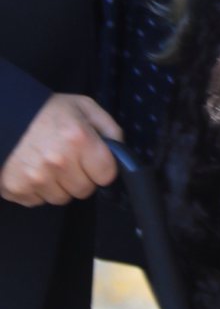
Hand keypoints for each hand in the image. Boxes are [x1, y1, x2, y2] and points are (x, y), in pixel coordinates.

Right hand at [0, 94, 120, 207]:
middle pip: (84, 190)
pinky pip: (38, 201)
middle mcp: (58, 162)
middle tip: (69, 160)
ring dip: (59, 185)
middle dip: (81, 177)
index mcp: (78, 139)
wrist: (3, 116)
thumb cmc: (45, 111)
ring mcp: (36, 178)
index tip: (93, 160)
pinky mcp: (17, 189)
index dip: (102, 168)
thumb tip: (120, 150)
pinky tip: (32, 169)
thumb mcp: (83, 107)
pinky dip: (37, 189)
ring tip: (49, 164)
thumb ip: (109, 128)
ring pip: (62, 198)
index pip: (107, 175)